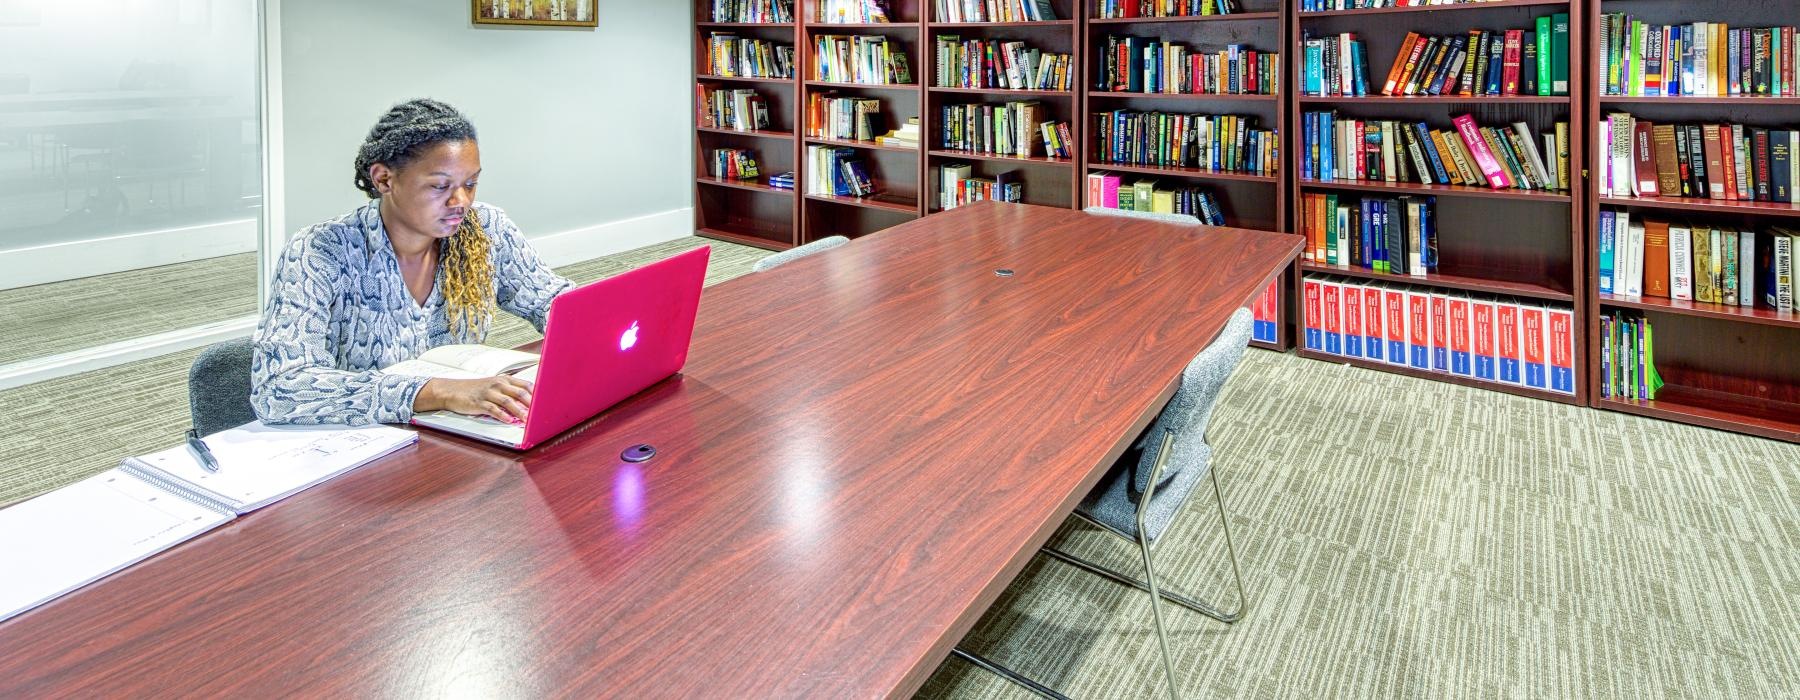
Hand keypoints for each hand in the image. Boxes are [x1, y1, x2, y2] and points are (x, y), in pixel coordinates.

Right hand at [415, 376, 532, 424]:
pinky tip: (508, 421)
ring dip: (519, 412)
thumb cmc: (476, 390)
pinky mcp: (480, 403)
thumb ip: (510, 393)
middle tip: (541, 413)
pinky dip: (502, 415)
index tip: (547, 402)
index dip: (537, 394)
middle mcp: (498, 384)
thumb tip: (528, 405)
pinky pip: (493, 409)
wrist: (452, 390)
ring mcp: (489, 393)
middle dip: (532, 404)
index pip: (525, 385)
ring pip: (508, 402)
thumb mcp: (494, 387)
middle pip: (519, 393)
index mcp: (504, 380)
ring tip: (528, 420)